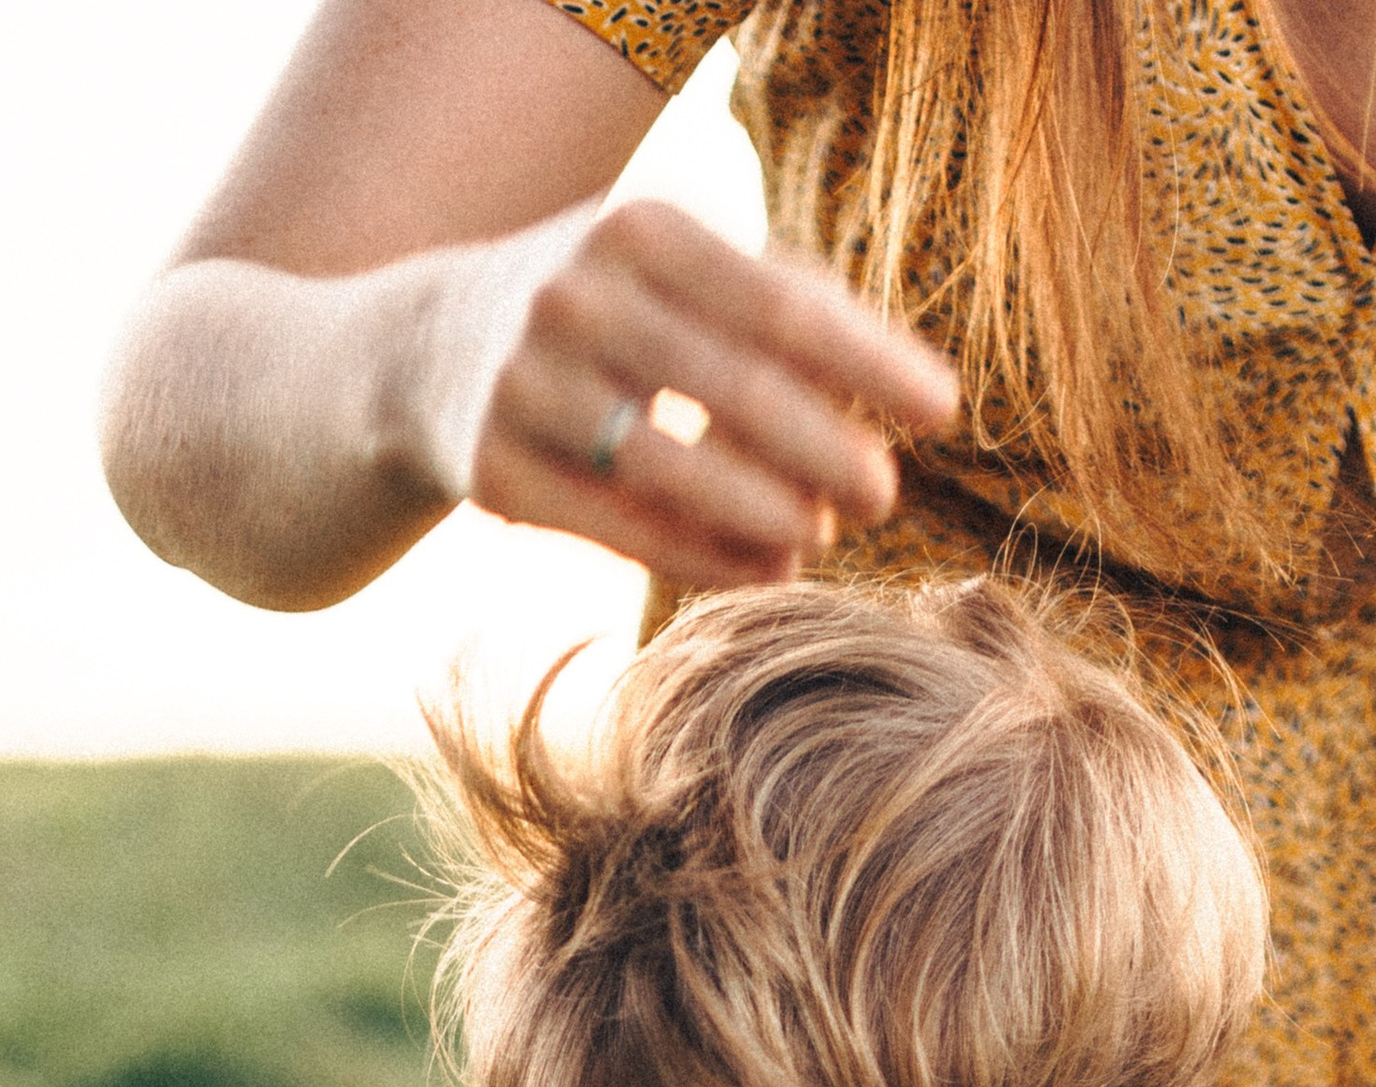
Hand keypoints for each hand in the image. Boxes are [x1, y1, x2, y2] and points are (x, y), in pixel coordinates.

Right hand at [466, 199, 957, 591]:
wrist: (431, 348)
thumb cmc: (609, 307)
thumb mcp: (682, 270)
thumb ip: (789, 304)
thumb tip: (910, 386)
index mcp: (639, 228)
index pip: (780, 305)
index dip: (870, 362)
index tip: (945, 412)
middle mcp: (575, 298)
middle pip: (734, 388)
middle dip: (826, 450)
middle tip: (882, 496)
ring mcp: (528, 388)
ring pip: (674, 470)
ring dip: (768, 513)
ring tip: (821, 538)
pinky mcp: (497, 475)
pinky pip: (624, 531)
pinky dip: (707, 558)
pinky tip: (768, 569)